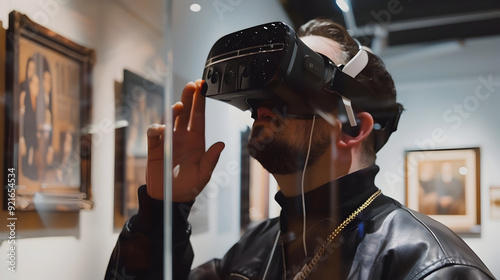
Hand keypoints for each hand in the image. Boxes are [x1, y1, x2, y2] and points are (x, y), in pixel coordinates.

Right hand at [146, 80, 224, 200]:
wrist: (170, 198)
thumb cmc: (189, 186)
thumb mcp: (204, 174)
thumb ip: (211, 160)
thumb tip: (221, 144)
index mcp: (196, 140)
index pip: (199, 116)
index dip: (201, 101)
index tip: (202, 86)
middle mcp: (182, 136)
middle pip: (185, 112)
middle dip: (188, 97)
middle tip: (192, 85)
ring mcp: (168, 140)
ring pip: (169, 119)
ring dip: (174, 111)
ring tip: (180, 107)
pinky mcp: (155, 147)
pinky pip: (154, 134)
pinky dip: (156, 129)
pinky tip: (161, 129)